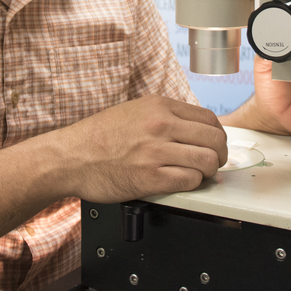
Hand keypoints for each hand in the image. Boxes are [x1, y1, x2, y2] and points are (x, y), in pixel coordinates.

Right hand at [56, 95, 227, 202]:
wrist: (70, 157)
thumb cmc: (97, 137)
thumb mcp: (133, 111)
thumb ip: (163, 115)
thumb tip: (192, 127)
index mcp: (158, 106)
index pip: (208, 118)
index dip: (217, 135)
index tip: (213, 144)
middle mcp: (160, 125)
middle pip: (214, 139)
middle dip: (220, 154)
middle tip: (213, 163)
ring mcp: (156, 152)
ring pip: (207, 161)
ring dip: (209, 172)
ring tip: (199, 175)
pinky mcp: (150, 178)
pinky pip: (189, 181)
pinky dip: (192, 184)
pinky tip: (181, 182)